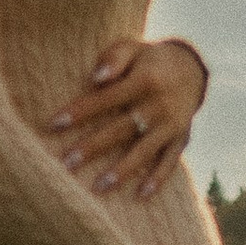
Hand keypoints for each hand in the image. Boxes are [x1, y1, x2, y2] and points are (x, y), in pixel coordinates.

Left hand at [46, 37, 208, 200]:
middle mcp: (159, 104)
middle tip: (67, 163)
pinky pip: (170, 161)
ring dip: (122, 170)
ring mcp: (172, 124)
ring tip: (99, 188)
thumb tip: (96, 78)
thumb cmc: (148, 60)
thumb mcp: (133, 48)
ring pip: (145, 150)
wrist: (191, 69)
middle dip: (93, 147)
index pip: (107, 98)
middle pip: (122, 129)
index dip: (80, 111)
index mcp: (145, 80)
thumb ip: (114, 58)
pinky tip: (141, 196)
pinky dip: (158, 179)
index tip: (54, 124)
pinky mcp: (181, 138)